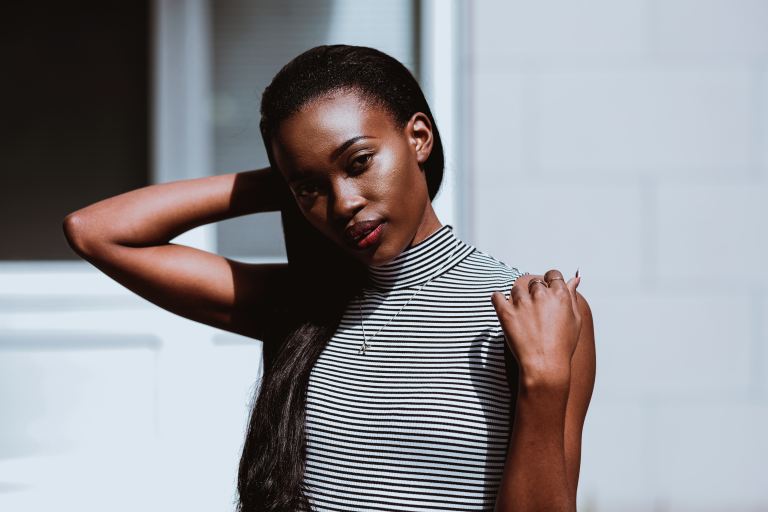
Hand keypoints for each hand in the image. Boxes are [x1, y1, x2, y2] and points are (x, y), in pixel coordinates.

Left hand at [491, 269, 581, 384]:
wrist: (545, 366)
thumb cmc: (563, 346)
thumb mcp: (575, 320)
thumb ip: (572, 296)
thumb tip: (574, 279)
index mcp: (560, 294)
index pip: (553, 274)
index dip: (549, 282)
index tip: (546, 292)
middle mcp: (541, 295)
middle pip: (533, 282)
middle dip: (533, 293)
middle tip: (534, 312)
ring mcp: (522, 303)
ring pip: (516, 289)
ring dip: (518, 298)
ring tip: (523, 318)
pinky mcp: (505, 312)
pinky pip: (496, 296)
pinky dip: (498, 300)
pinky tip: (504, 310)